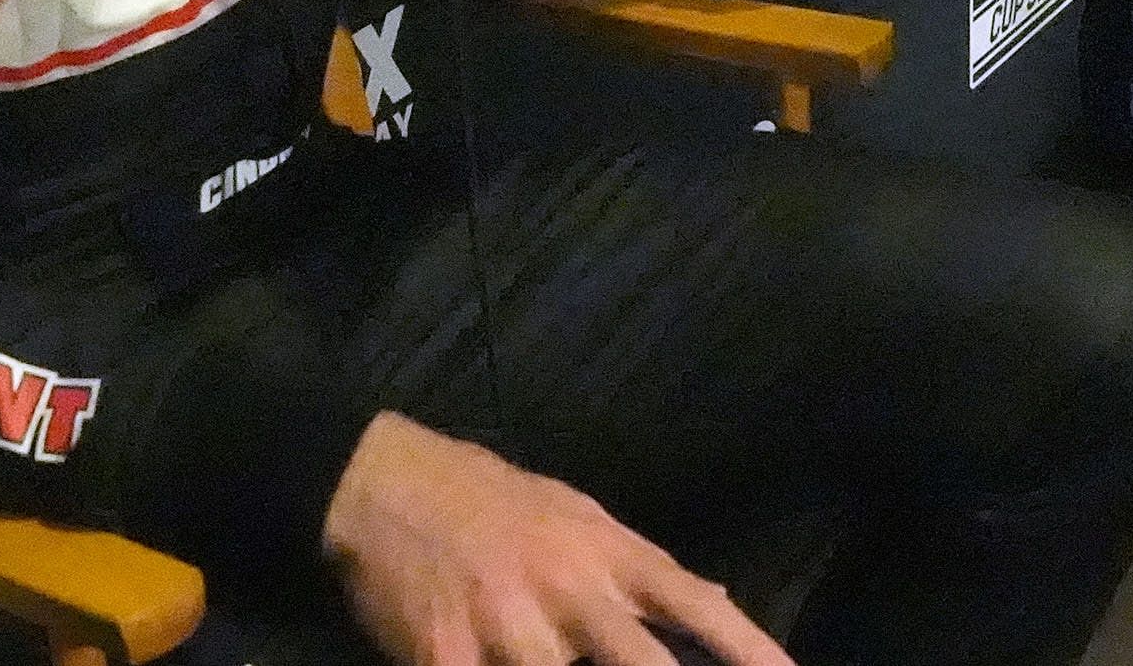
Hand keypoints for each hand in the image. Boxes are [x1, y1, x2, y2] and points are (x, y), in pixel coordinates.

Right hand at [325, 412, 794, 665]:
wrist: (384, 483)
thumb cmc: (489, 497)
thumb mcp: (577, 513)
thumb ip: (638, 566)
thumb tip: (712, 596)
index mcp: (605, 552)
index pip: (695, 603)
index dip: (748, 645)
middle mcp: (567, 589)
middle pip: (640, 661)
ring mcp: (507, 624)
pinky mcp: (446, 653)